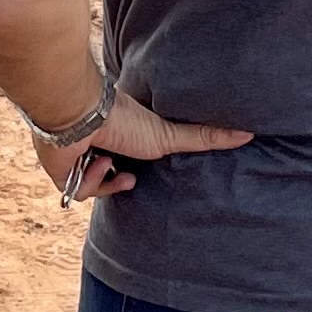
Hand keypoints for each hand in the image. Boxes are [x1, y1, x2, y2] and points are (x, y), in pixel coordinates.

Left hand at [26, 86, 249, 205]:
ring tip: (109, 160)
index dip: (136, 169)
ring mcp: (79, 160)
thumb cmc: (124, 120)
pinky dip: (90, 182)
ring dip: (108, 179)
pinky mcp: (63, 174)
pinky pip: (82, 193)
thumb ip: (205, 137)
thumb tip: (248, 133)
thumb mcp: (170, 135)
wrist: (78, 118)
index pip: (130, 158)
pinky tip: (94, 164)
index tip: (142, 170)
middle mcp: (98, 147)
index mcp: (120, 136)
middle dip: (123, 178)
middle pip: (112, 175)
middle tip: (129, 174)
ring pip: (99, 188)